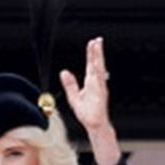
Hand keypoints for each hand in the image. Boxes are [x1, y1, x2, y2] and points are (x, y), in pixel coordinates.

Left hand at [59, 36, 120, 164]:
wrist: (94, 125)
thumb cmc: (87, 113)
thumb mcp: (74, 97)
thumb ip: (70, 84)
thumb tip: (64, 72)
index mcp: (91, 83)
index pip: (91, 65)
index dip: (91, 54)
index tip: (92, 43)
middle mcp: (97, 83)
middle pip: (97, 64)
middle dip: (97, 52)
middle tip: (97, 40)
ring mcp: (100, 87)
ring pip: (99, 69)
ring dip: (98, 58)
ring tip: (97, 46)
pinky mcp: (100, 93)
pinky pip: (99, 80)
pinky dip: (97, 72)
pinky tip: (96, 64)